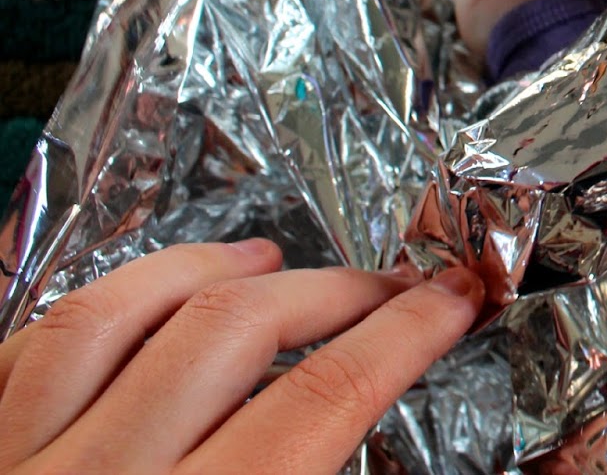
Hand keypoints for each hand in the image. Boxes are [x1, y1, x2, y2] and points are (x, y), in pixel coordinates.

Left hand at [0, 240, 482, 473]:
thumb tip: (392, 403)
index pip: (322, 399)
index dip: (405, 334)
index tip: (452, 299)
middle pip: (229, 333)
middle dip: (334, 291)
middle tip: (391, 287)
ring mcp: (10, 465)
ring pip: (108, 317)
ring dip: (203, 270)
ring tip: (264, 260)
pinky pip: (17, 350)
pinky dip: (89, 313)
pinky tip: (136, 306)